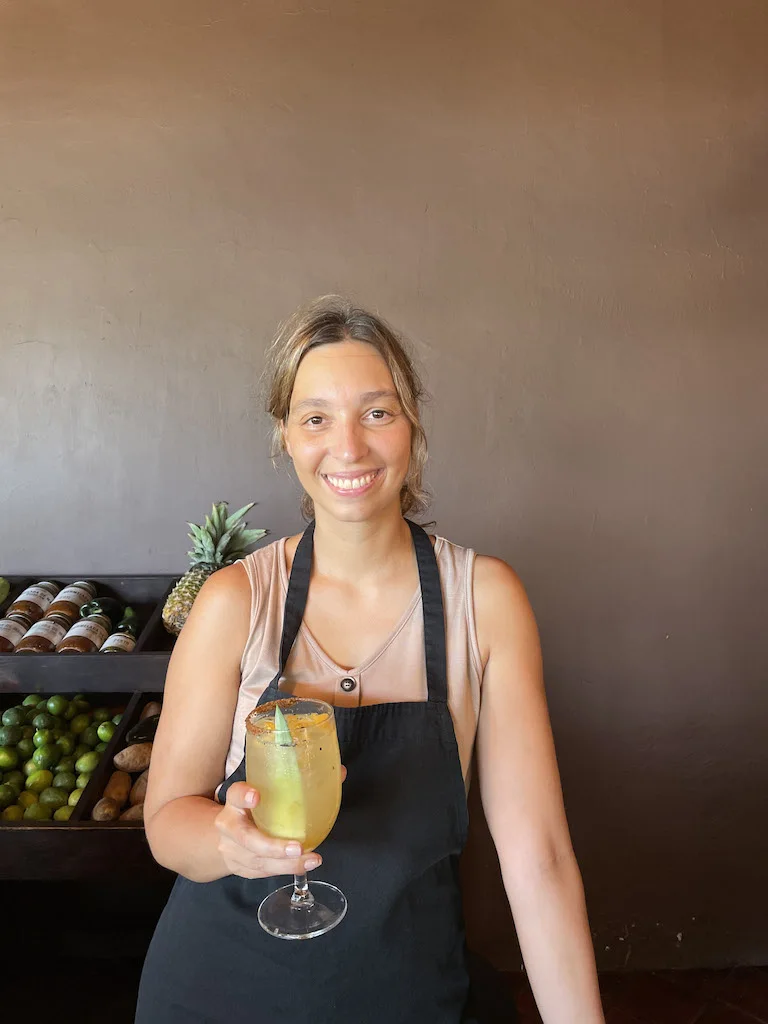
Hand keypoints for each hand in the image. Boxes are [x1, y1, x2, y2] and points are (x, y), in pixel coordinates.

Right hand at [214, 767, 346, 879]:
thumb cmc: (253, 810)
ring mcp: (234, 852)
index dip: (243, 796)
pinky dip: (287, 869)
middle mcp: (230, 828)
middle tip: (297, 846)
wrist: (223, 837)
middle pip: (246, 838)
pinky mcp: (243, 869)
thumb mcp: (265, 792)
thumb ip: (297, 781)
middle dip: (272, 845)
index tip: (256, 795)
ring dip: (287, 863)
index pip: (235, 795)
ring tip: (311, 859)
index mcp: (234, 803)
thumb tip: (338, 772)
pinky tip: (305, 865)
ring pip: (259, 861)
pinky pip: (265, 872)